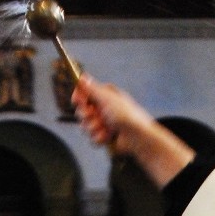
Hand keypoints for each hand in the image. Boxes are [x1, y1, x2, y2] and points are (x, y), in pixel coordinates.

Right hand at [72, 75, 194, 187]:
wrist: (137, 137)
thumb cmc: (125, 114)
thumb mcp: (107, 98)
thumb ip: (92, 89)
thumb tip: (82, 77)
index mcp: (104, 96)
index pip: (84, 94)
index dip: (79, 98)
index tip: (77, 101)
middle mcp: (102, 108)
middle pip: (81, 111)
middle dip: (87, 116)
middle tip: (95, 116)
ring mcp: (103, 123)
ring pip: (85, 126)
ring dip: (94, 128)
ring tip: (106, 128)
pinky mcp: (104, 137)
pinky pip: (92, 138)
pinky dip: (100, 138)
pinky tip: (109, 137)